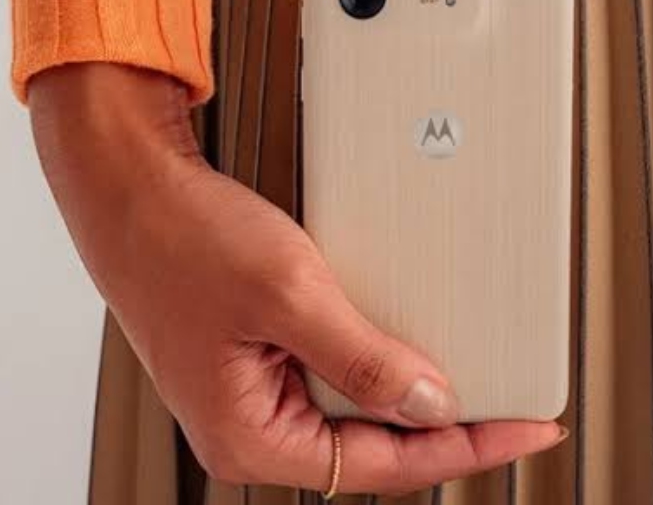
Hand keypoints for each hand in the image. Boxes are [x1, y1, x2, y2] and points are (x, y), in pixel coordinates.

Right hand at [28, 64, 565, 494]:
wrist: (128, 187)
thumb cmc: (179, 237)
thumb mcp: (290, 295)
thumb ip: (365, 361)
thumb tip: (431, 403)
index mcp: (249, 437)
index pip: (384, 465)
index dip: (467, 446)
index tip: (524, 426)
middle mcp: (249, 430)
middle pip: (373, 449)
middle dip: (443, 426)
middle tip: (510, 403)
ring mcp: (252, 397)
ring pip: (355, 414)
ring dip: (408, 392)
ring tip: (469, 374)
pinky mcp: (256, 361)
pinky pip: (333, 377)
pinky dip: (376, 361)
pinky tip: (406, 340)